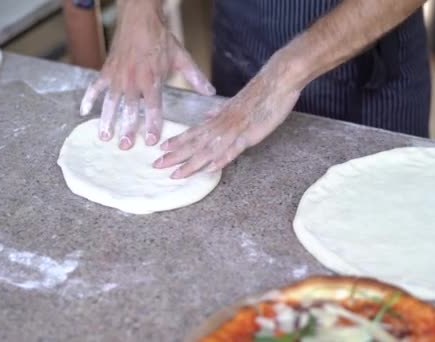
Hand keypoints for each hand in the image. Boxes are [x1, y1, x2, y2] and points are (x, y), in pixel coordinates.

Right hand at [79, 0, 214, 149]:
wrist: (140, 19)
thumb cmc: (161, 39)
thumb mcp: (181, 58)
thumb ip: (195, 77)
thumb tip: (211, 92)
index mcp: (151, 80)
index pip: (153, 108)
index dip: (152, 125)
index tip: (151, 140)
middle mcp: (133, 80)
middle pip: (130, 110)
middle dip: (127, 129)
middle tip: (125, 146)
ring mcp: (117, 76)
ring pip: (111, 102)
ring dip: (107, 120)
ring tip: (104, 136)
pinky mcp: (107, 70)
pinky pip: (95, 87)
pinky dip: (89, 99)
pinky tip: (84, 112)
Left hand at [153, 61, 300, 178]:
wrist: (277, 81)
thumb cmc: (260, 93)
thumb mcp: (236, 104)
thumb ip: (221, 113)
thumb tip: (208, 117)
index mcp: (219, 117)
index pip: (193, 131)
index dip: (177, 141)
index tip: (161, 149)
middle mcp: (222, 124)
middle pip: (194, 143)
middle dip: (175, 156)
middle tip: (156, 166)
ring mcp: (235, 129)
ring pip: (208, 149)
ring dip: (191, 163)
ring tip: (175, 174)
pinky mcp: (250, 134)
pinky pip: (233, 149)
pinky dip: (221, 159)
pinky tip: (210, 169)